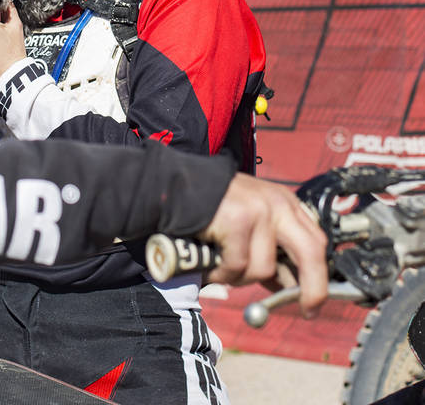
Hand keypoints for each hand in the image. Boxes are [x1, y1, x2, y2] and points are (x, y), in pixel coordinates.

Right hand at [198, 172, 327, 316]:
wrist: (173, 185)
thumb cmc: (208, 207)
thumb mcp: (248, 222)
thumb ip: (269, 249)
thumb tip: (289, 286)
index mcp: (283, 202)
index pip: (317, 242)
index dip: (320, 276)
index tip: (313, 301)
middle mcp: (276, 204)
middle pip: (311, 252)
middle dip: (313, 289)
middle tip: (308, 309)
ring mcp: (258, 211)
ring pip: (264, 267)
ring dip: (241, 278)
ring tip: (222, 268)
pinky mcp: (237, 221)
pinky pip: (237, 266)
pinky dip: (222, 274)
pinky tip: (211, 265)